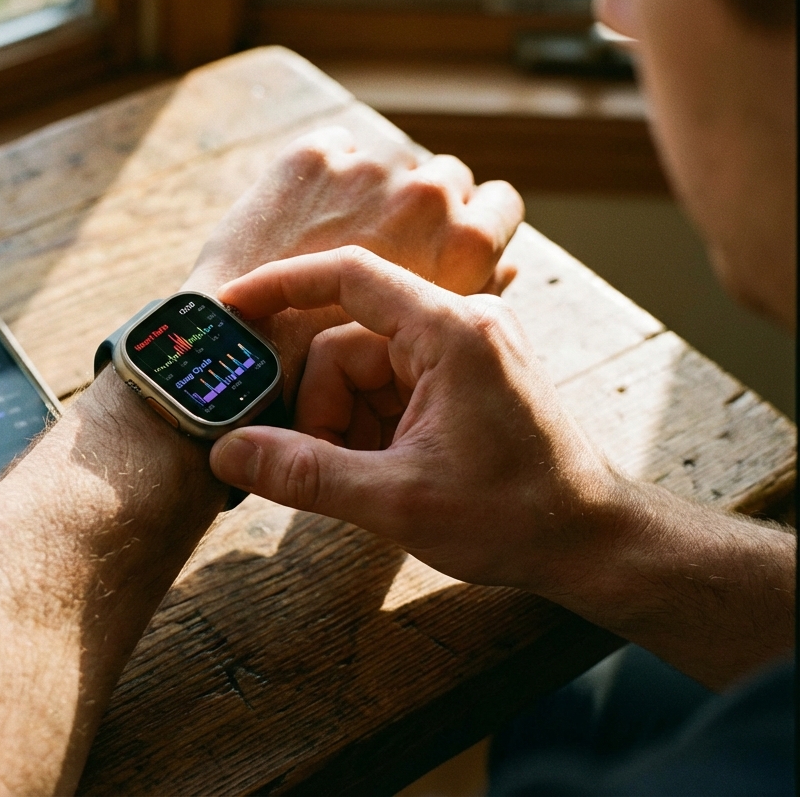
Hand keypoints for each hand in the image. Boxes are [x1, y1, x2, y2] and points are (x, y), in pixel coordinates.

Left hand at [182, 126, 523, 389]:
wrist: (248, 359)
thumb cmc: (346, 369)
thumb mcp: (430, 349)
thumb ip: (474, 297)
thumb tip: (512, 265)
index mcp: (468, 243)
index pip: (500, 205)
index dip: (474, 220)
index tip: (444, 240)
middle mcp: (428, 195)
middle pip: (444, 176)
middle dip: (421, 205)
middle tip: (384, 244)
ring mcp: (369, 170)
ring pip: (388, 160)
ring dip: (372, 188)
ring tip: (338, 237)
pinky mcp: (313, 158)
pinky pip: (334, 148)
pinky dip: (324, 176)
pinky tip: (303, 220)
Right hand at [208, 246, 628, 592]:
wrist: (591, 542)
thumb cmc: (515, 516)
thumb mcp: (396, 501)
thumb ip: (304, 474)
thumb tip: (226, 454)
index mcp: (452, 332)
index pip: (350, 276)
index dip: (282, 285)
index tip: (232, 305)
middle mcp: (460, 326)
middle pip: (346, 345)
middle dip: (324, 411)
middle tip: (327, 472)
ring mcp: (463, 350)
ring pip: (362, 371)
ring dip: (347, 426)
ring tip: (369, 482)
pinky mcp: (462, 376)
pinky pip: (388, 387)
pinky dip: (371, 428)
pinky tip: (386, 471)